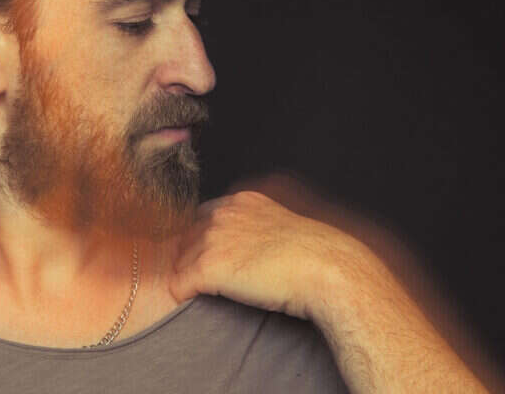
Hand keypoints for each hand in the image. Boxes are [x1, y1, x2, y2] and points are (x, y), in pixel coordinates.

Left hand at [169, 190, 368, 321]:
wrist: (326, 268)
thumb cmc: (314, 256)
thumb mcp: (281, 227)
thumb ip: (257, 228)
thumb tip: (246, 249)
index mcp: (240, 202)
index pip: (201, 218)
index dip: (202, 242)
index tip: (209, 260)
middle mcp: (222, 214)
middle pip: (186, 239)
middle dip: (190, 260)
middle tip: (199, 281)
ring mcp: (213, 239)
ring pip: (180, 262)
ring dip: (186, 279)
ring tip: (196, 294)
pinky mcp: (209, 266)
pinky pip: (178, 284)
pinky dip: (181, 296)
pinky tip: (190, 302)